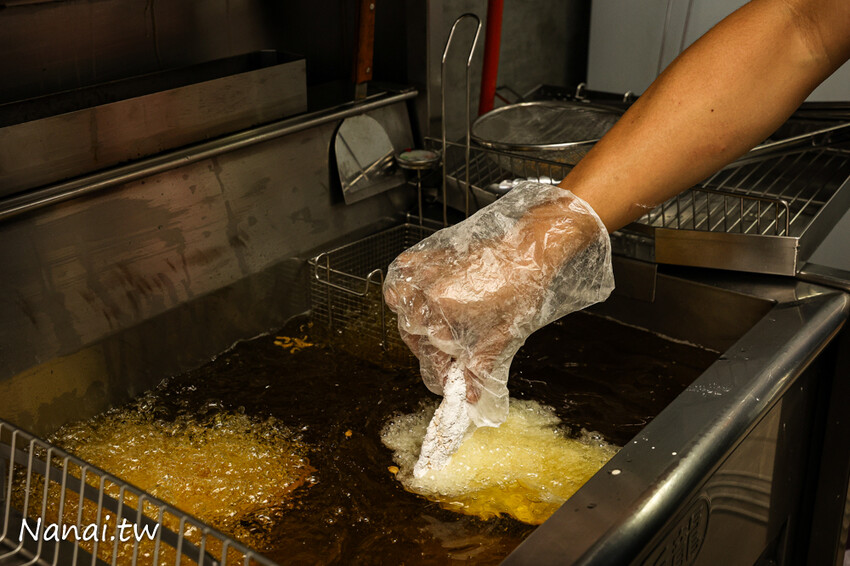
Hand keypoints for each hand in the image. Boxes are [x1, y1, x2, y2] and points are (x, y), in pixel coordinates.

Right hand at [384, 182, 614, 426]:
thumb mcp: (503, 335)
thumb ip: (481, 366)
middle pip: (411, 335)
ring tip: (429, 329)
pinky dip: (404, 284)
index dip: (439, 377)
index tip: (447, 382)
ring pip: (399, 304)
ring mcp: (427, 272)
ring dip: (410, 320)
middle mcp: (429, 293)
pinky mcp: (430, 257)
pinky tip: (418, 293)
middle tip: (442, 360)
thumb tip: (471, 392)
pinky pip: (403, 271)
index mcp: (445, 313)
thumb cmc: (522, 288)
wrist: (529, 250)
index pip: (431, 358)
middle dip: (425, 352)